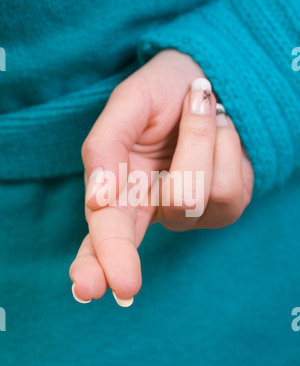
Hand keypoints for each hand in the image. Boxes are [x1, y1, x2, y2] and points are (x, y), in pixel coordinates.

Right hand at [69, 50, 253, 305]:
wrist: (214, 77)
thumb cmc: (164, 90)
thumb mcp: (129, 103)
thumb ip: (105, 146)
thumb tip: (97, 199)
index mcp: (120, 189)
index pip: (100, 232)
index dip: (95, 262)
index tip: (91, 289)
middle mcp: (152, 208)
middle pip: (132, 243)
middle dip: (122, 261)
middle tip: (123, 286)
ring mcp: (191, 213)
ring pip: (191, 197)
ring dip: (197, 140)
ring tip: (197, 112)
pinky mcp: (227, 208)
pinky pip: (227, 186)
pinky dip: (223, 144)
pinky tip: (220, 129)